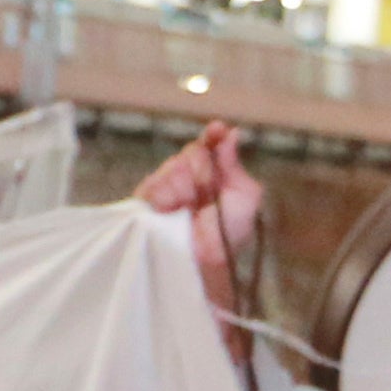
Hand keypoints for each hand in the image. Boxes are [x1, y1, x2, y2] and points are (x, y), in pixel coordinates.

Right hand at [135, 121, 259, 291]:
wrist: (203, 261)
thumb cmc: (228, 234)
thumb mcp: (245, 196)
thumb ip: (234, 164)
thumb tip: (232, 133)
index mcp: (213, 172)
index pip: (209, 145)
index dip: (213, 135)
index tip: (216, 129)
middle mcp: (190, 176)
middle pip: (191, 153)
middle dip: (201, 170)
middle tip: (205, 195)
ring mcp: (167, 187)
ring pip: (172, 168)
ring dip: (183, 187)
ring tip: (188, 210)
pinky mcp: (145, 201)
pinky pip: (152, 185)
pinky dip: (164, 196)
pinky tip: (170, 210)